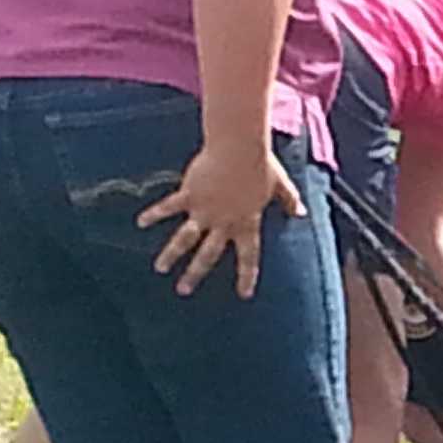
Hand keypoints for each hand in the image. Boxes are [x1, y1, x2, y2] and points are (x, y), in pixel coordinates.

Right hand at [140, 139, 298, 298]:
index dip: (247, 276)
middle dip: (195, 274)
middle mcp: (223, 223)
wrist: (239, 148)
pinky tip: (140, 223)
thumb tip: (301, 212)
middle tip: (184, 291)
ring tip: (160, 269)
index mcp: (247, 223)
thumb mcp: (280, 185)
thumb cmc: (261, 165)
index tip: (244, 294)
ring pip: (185, 239)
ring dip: (171, 254)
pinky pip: (169, 207)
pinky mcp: (189, 194)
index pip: (249, 256)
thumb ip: (289, 200)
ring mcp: (204, 211)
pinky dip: (154, 214)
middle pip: (208, 255)